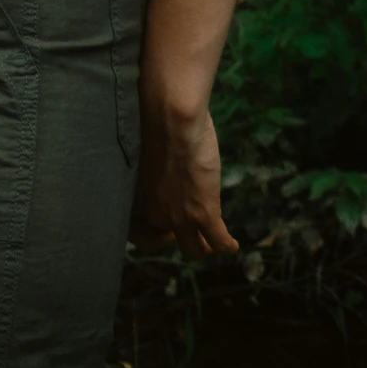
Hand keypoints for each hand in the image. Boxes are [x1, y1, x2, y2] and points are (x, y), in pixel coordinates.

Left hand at [130, 104, 238, 259]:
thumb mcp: (142, 156)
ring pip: (194, 250)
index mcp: (134, 202)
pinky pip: (219, 242)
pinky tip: (231, 245)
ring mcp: (179, 217)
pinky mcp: (204, 213)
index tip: (168, 223)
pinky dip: (227, 246)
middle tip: (193, 227)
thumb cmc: (153, 123)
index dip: (158, 232)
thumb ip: (147, 175)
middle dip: (181, 236)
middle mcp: (154, 215)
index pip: (143, 235)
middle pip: (169, 243)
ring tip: (213, 242)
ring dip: (205, 247)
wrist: (170, 117)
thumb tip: (156, 174)